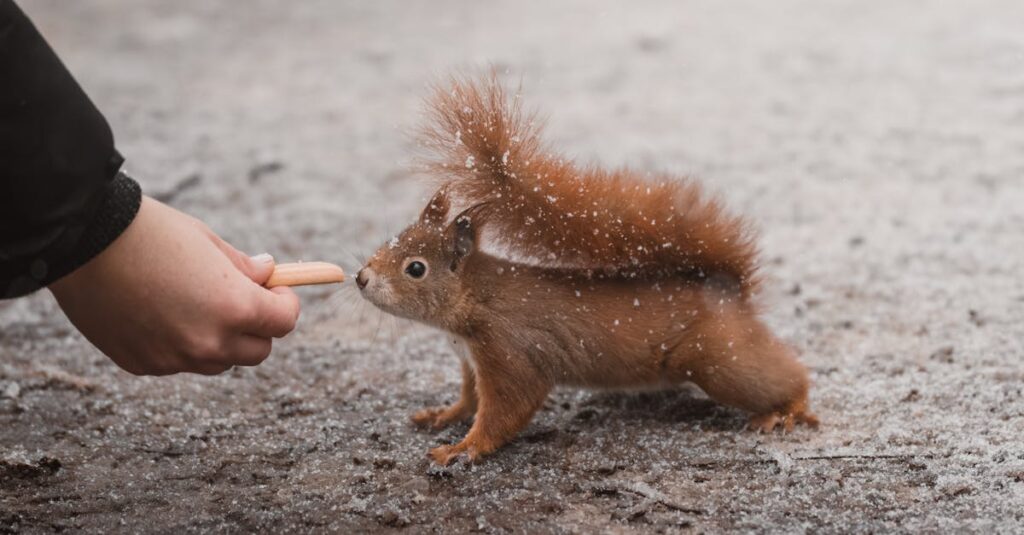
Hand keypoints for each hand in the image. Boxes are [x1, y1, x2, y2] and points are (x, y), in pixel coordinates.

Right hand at [49, 196, 299, 374]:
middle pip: (257, 352)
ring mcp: (173, 359)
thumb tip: (268, 274)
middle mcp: (208, 342)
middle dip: (258, 327)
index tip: (275, 289)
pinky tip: (160, 313)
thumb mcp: (208, 242)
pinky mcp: (142, 365)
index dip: (284, 303)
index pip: (284, 323)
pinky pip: (178, 362)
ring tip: (197, 304)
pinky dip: (180, 344)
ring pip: (218, 362)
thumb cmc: (151, 233)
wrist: (83, 241)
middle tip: (243, 300)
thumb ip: (244, 268)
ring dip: (221, 340)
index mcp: (234, 308)